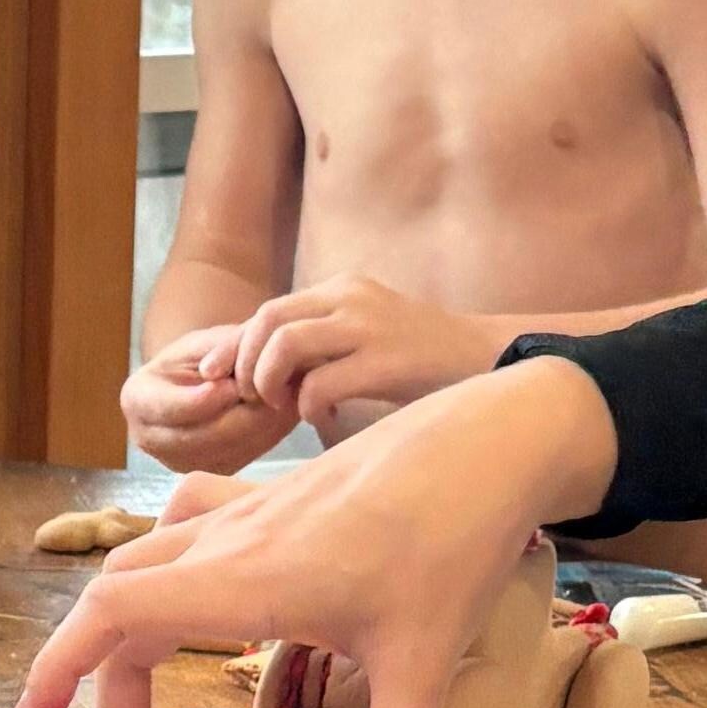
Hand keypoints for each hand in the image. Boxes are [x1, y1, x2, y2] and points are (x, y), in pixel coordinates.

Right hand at [17, 359, 617, 707]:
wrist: (487, 440)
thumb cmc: (453, 538)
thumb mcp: (426, 662)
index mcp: (244, 581)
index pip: (113, 617)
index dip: (57, 670)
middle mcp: (226, 542)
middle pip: (116, 602)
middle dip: (99, 683)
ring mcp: (245, 512)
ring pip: (143, 559)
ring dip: (123, 624)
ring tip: (139, 685)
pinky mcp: (271, 498)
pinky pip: (184, 525)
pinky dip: (165, 566)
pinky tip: (197, 598)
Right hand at [122, 324, 290, 476]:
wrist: (199, 380)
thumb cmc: (200, 354)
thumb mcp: (205, 340)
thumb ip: (220, 350)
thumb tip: (229, 384)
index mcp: (137, 399)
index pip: (171, 408)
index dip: (206, 398)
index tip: (235, 384)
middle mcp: (150, 440)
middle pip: (203, 437)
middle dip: (243, 413)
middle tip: (276, 390)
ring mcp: (178, 462)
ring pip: (228, 450)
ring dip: (261, 425)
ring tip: (282, 397)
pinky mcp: (209, 471)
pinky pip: (243, 458)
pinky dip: (266, 436)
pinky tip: (279, 413)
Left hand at [225, 271, 506, 435]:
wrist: (491, 358)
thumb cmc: (425, 359)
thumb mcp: (367, 334)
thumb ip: (324, 342)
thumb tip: (268, 370)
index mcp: (343, 289)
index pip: (270, 310)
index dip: (235, 343)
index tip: (215, 374)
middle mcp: (351, 298)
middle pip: (268, 320)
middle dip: (244, 362)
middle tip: (249, 396)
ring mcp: (369, 327)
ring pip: (286, 345)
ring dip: (270, 381)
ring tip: (283, 405)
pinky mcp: (387, 361)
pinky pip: (322, 384)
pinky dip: (309, 406)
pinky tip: (322, 419)